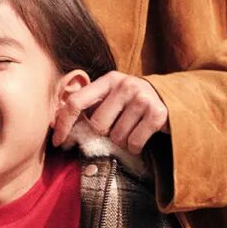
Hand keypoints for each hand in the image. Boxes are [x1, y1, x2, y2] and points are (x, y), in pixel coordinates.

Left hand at [51, 71, 168, 154]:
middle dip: (104, 134)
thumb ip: (88, 107)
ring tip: (130, 130)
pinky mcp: (157, 113)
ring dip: (121, 141)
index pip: (76, 102)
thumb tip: (60, 134)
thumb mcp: (110, 97)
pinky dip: (135, 147)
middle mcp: (125, 85)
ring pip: (117, 137)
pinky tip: (140, 136)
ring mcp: (142, 98)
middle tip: (115, 128)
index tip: (58, 143)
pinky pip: (134, 143)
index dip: (64, 124)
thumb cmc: (130, 103)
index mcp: (107, 80)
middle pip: (98, 125)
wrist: (168, 99)